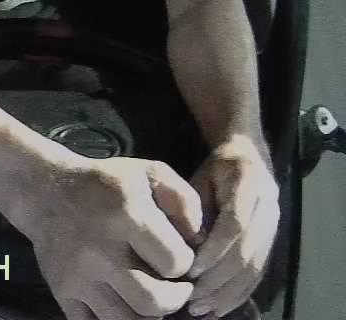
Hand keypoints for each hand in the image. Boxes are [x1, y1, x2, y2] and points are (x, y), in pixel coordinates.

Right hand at [25, 157, 202, 319]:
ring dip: (148, 315)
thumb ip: (185, 201)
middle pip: (154, 302)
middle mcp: (100, 250)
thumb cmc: (103, 183)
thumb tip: (200, 242)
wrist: (43, 189)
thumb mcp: (148, 174)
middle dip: (174, 299)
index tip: (179, 257)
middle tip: (173, 287)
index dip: (186, 264)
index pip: (176, 263)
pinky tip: (125, 306)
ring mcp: (78, 275)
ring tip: (150, 297)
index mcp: (127, 216)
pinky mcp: (62, 291)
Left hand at [186, 136, 278, 317]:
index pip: (235, 225)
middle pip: (247, 251)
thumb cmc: (215, 168)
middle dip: (219, 280)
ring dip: (228, 293)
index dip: (215, 250)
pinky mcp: (273, 240)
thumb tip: (185, 244)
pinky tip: (220, 307)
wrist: (246, 154)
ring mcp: (274, 225)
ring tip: (203, 310)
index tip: (191, 269)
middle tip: (192, 300)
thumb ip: (192, 207)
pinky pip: (259, 271)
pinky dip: (240, 292)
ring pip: (255, 266)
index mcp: (248, 184)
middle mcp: (268, 207)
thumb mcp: (198, 177)